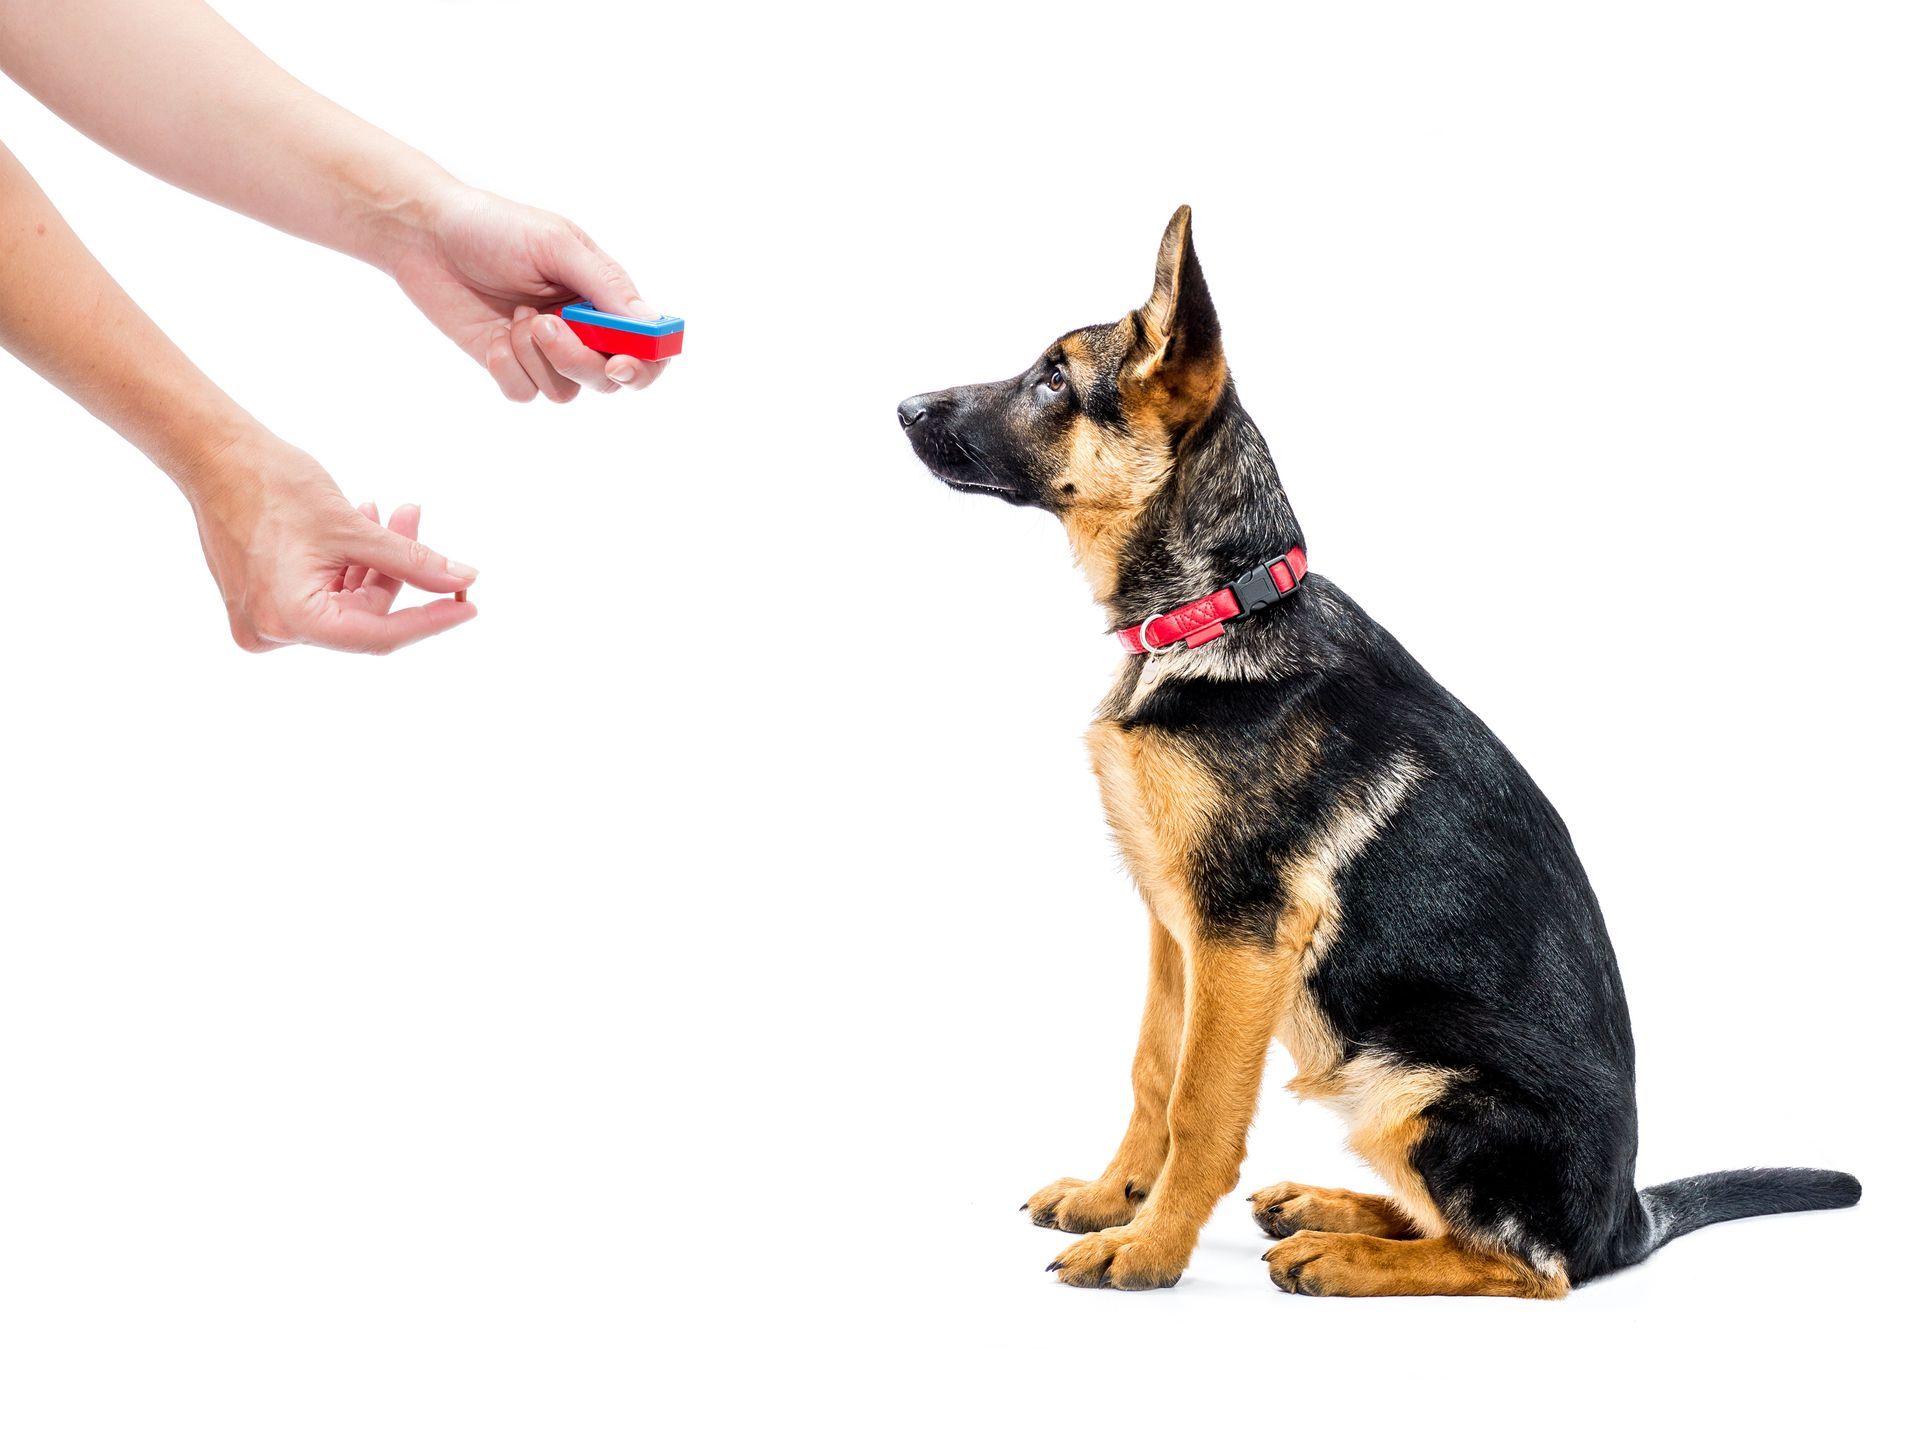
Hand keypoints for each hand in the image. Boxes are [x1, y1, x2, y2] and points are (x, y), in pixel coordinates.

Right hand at [181, 430, 477, 653]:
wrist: (212, 455)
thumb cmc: (273, 486)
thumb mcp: (354, 527)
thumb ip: (413, 560)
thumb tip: (463, 579)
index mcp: (291, 621)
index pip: (379, 635)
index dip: (431, 619)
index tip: (470, 603)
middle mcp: (273, 632)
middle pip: (364, 617)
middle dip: (397, 570)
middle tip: (415, 517)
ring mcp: (265, 622)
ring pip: (346, 604)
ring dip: (374, 562)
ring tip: (387, 511)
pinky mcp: (263, 604)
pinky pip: (322, 595)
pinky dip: (347, 566)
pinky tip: (361, 524)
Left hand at [390, 184, 668, 402]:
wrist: (425, 234)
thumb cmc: (494, 227)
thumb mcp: (556, 245)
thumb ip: (605, 286)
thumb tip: (650, 324)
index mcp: (603, 297)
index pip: (648, 345)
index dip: (647, 362)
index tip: (621, 363)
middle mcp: (581, 329)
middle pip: (609, 378)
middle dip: (579, 361)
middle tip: (546, 328)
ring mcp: (545, 351)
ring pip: (565, 390)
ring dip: (536, 357)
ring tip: (513, 315)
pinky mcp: (509, 365)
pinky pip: (525, 393)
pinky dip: (508, 369)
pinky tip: (493, 336)